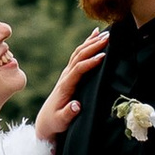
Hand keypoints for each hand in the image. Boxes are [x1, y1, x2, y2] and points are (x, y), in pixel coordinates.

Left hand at [35, 28, 108, 142]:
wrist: (46, 120)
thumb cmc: (55, 122)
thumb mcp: (61, 121)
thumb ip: (68, 114)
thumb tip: (77, 105)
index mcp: (65, 86)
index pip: (78, 69)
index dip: (90, 62)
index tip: (104, 56)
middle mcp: (65, 76)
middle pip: (79, 56)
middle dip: (93, 46)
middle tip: (108, 38)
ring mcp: (67, 73)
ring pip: (79, 53)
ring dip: (91, 42)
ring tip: (105, 33)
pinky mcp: (70, 73)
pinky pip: (79, 55)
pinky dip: (87, 44)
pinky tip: (95, 35)